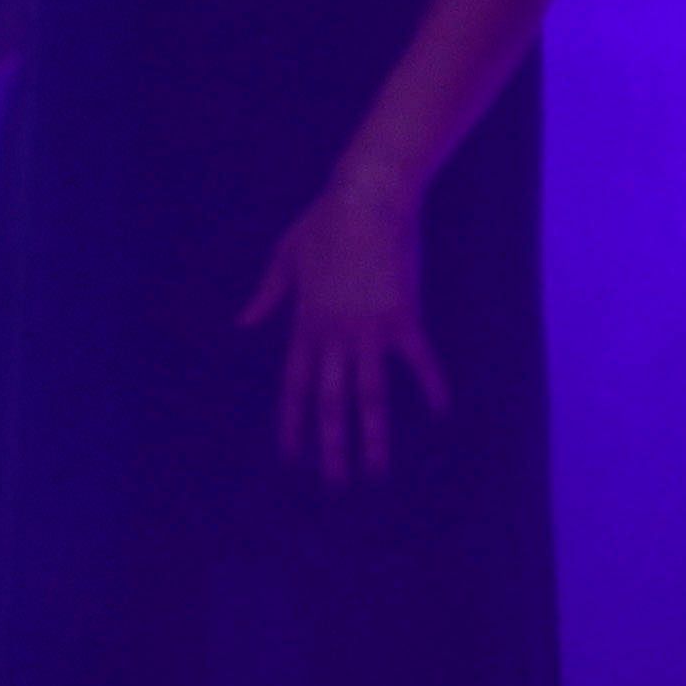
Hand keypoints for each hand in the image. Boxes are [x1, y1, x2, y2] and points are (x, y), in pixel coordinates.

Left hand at [239, 171, 449, 483]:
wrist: (365, 199)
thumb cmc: (324, 223)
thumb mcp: (284, 257)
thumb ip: (267, 295)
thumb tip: (243, 323)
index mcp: (304, 323)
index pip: (294, 385)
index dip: (292, 423)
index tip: (290, 457)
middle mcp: (333, 334)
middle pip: (329, 402)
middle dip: (330, 447)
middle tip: (333, 486)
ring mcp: (368, 328)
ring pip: (369, 395)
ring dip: (374, 437)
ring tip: (378, 474)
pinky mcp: (404, 317)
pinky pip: (419, 361)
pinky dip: (432, 387)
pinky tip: (441, 415)